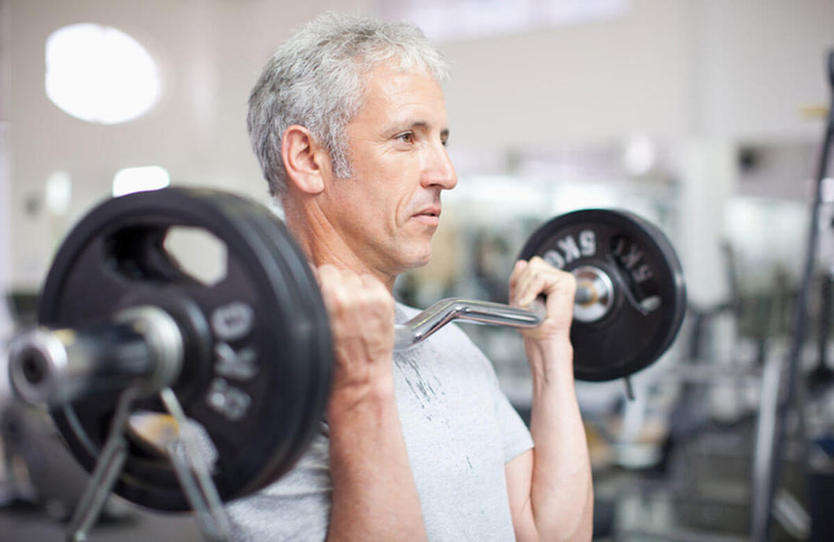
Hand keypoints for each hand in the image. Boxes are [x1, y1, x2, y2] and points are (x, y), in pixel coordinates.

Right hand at [316, 265, 395, 400]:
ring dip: (353, 288)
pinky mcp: (385, 301)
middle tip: (337, 307)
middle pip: (337, 272)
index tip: (320, 294)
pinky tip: (364, 310)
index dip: (319, 284)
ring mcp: (370, 298)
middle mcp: (349, 297)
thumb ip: (312, 299)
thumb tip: (311, 278)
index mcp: (327, 300)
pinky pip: (371, 282)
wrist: (360, 380)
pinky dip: (369, 292)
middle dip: (335, 286)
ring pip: (355, 276)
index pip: (319, 270)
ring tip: (352, 311)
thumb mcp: (312, 326)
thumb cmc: (334, 361)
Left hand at [509, 256, 575, 343]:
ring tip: (528, 305)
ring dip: (524, 288)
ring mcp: (564, 278)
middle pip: (531, 265)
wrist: (544, 339)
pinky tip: (530, 303)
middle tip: (523, 304)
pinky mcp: (566, 283)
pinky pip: (540, 277)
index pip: (527, 266)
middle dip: (520, 284)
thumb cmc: (535, 325)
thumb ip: (519, 279)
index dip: (517, 279)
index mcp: (548, 279)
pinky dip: (530, 290)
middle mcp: (558, 276)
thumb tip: (521, 263)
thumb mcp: (519, 297)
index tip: (518, 299)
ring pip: (533, 269)